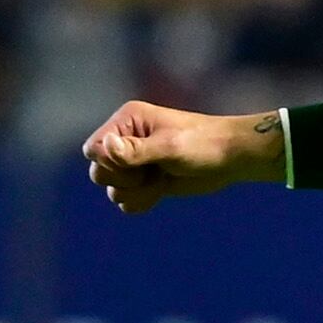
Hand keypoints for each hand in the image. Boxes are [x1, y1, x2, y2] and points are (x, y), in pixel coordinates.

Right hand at [81, 100, 280, 214]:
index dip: (108, 163)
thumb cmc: (203, 145)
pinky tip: (161, 191)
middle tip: (150, 173)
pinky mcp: (146, 180)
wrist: (229, 159)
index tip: (135, 164)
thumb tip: (105, 145)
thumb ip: (136, 150)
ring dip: (135, 193)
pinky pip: (126, 201)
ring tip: (159, 181)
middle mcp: (126, 140)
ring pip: (112, 189)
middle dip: (123, 180)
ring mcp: (136, 162)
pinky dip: (141, 201)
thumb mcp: (170, 147)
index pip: (93, 149)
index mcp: (127, 121)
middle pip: (98, 172)